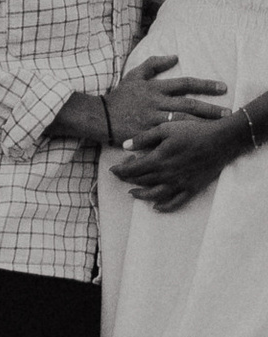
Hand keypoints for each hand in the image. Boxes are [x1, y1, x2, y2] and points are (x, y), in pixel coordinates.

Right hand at [109, 54, 226, 148]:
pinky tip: (196, 138)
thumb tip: (175, 57)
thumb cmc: (119, 97)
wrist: (99, 117)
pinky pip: (168, 134)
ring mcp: (151, 119)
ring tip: (217, 126)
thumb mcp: (134, 75)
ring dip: (201, 122)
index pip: (184, 83)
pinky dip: (183, 135)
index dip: (205, 85)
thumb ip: (153, 64)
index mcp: (155, 88)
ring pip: (182, 120)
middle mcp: (156, 102)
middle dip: (210, 108)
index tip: (222, 88)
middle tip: (227, 112)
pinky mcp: (146, 133)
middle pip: (188, 104)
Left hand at [115, 113, 241, 210]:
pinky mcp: (192, 188)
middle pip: (141, 181)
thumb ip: (144, 138)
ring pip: (155, 194)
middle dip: (128, 179)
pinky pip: (176, 202)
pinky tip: (157, 207)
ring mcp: (180, 183)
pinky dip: (165, 206)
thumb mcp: (166, 129)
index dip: (120, 170)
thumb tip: (125, 146)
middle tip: (123, 175)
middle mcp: (167, 174)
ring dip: (141, 195)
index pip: (132, 170)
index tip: (113, 169)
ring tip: (133, 193)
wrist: (222, 140)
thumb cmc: (193, 131)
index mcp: (159, 159)